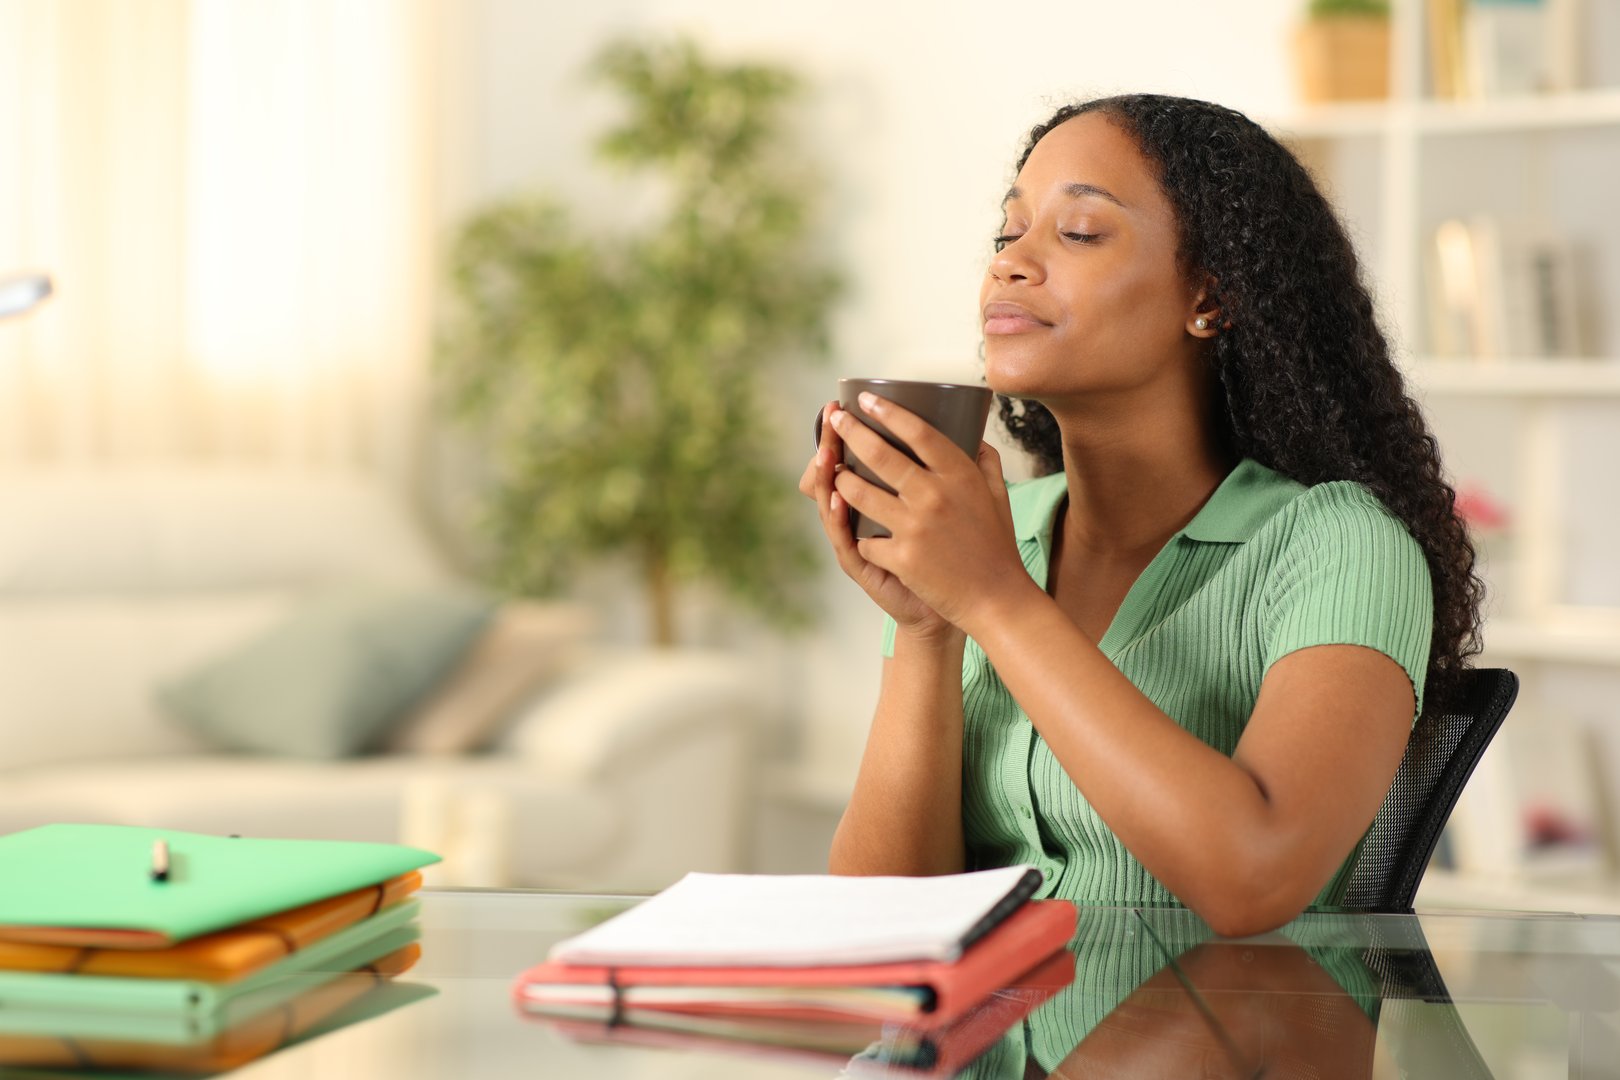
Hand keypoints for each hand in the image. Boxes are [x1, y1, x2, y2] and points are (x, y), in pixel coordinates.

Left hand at [826, 391, 1032, 634]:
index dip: (888, 412)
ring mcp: (915, 527)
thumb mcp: (998, 497)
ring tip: (836, 474)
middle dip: (850, 432)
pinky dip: (862, 537)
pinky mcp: (902, 558)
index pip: (918, 431)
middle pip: (880, 454)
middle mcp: (935, 496)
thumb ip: (985, 463)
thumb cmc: (997, 547)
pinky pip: (865, 540)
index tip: (865, 400)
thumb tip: (974, 435)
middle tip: (834, 419)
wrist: (997, 600)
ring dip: (841, 482)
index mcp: (960, 476)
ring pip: (859, 493)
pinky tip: (860, 534)